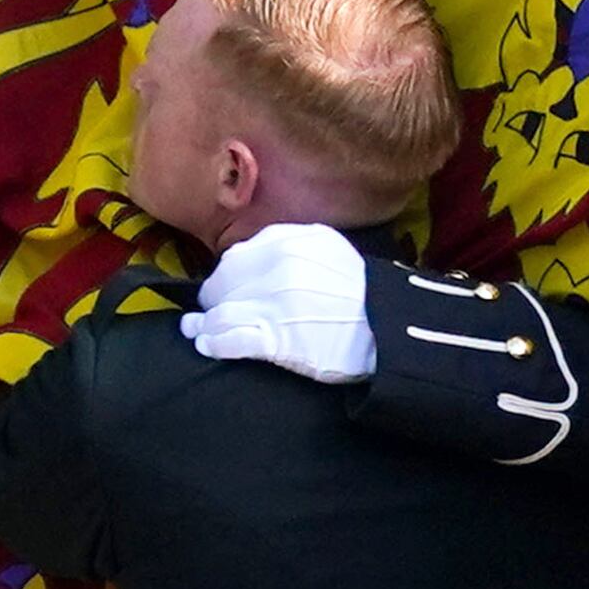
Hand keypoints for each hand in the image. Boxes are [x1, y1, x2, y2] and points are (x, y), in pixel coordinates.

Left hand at [187, 221, 377, 383]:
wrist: (389, 329)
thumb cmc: (364, 293)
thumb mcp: (330, 250)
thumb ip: (294, 246)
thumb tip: (260, 256)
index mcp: (290, 242)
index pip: (239, 258)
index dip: (230, 277)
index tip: (227, 290)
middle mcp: (276, 267)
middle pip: (224, 282)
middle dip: (215, 299)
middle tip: (212, 313)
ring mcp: (273, 302)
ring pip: (220, 310)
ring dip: (206, 324)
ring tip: (199, 331)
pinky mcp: (274, 337)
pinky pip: (227, 337)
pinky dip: (213, 342)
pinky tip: (208, 346)